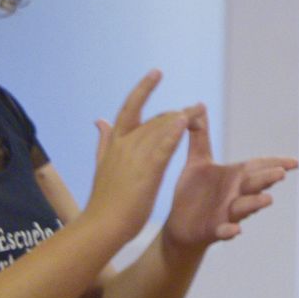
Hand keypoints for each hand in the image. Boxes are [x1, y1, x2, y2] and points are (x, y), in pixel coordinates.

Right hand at [86, 71, 190, 244]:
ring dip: (182, 117)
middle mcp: (124, 144)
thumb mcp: (102, 164)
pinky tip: (185, 122)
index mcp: (115, 143)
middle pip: (153, 117)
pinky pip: (162, 147)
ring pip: (160, 127)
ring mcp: (134, 156)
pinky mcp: (147, 170)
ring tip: (200, 110)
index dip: (144, 89)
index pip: (130, 108)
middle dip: (176, 112)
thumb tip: (98, 120)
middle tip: (197, 107)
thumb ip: (103, 141)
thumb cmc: (105, 200)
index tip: (157, 72)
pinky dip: (173, 133)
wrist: (102, 225)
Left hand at [163, 104, 298, 249]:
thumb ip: (200, 136)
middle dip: (267, 179)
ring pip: (244, 208)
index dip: (276, 163)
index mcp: (235, 176)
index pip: (258, 167)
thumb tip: (198, 106)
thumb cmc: (193, 192)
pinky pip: (224, 231)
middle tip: (281, 173)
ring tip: (267, 200)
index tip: (295, 162)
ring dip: (255, 204)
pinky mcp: (213, 230)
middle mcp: (236, 194)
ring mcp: (227, 213)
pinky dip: (230, 231)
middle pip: (254, 185)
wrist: (179, 225)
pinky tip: (235, 230)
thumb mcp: (197, 161)